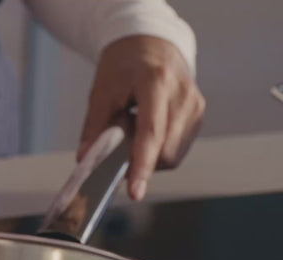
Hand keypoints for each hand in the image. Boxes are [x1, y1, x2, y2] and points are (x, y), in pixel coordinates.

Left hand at [78, 35, 205, 200]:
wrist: (150, 43)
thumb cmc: (123, 65)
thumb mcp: (101, 91)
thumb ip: (95, 128)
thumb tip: (86, 161)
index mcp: (156, 83)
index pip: (151, 133)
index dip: (142, 166)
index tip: (135, 191)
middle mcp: (183, 95)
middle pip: (165, 151)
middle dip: (139, 160)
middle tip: (119, 139)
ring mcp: (195, 106)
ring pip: (173, 155)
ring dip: (148, 155)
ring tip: (134, 126)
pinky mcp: (199, 115)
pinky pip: (177, 148)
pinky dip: (157, 149)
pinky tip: (147, 129)